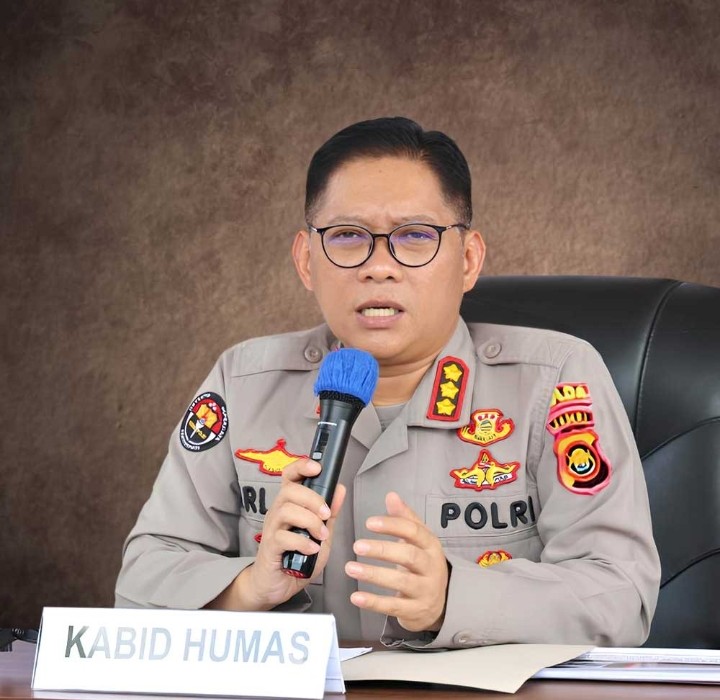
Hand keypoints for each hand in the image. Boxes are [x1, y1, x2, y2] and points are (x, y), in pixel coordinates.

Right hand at [208, 458, 344, 610]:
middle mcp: (278, 512)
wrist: (278, 585)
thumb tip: (340, 489)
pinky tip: (313, 549)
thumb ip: (330, 513)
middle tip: (326, 514)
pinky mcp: (269, 547)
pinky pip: (282, 537)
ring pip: (286, 510)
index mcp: (290, 504)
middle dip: (313, 499)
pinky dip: (302, 542)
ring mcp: (272, 529)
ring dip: (310, 521)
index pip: (290, 476)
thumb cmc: (297, 557)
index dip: (301, 467)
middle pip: (290, 490)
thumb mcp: (321, 534)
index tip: (317, 467)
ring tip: (321, 535)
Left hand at [345, 491, 448, 632]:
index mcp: (431, 545)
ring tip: (350, 568)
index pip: (414, 532)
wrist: (441, 602)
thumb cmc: (423, 564)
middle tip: (357, 545)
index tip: (369, 523)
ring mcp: (425, 590)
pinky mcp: (415, 610)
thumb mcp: (419, 540)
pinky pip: (394, 606)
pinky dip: (374, 602)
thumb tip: (391, 496)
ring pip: (400, 581)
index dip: (392, 526)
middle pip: (409, 556)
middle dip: (382, 550)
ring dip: (373, 574)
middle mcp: (431, 567)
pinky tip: (356, 597)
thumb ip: (404, 518)